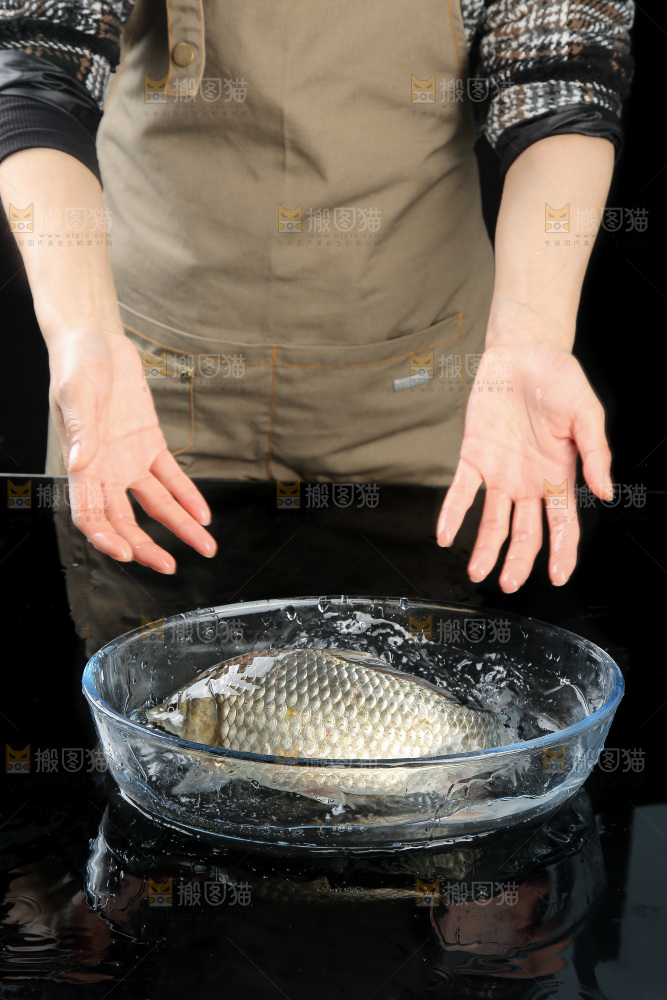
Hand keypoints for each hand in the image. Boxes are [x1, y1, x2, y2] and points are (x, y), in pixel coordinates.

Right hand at [48, 325, 216, 572]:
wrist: (95, 339)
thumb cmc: (75, 364)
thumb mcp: (75, 393)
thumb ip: (79, 429)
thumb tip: (79, 460)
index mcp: (81, 465)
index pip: (89, 514)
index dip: (106, 538)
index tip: (125, 552)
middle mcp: (105, 470)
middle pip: (125, 520)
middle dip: (146, 546)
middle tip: (169, 565)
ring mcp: (128, 461)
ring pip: (155, 505)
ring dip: (179, 527)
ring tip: (204, 547)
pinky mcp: (149, 444)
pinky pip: (172, 478)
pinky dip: (188, 496)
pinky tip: (204, 514)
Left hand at [436, 337, 612, 591]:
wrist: (524, 352)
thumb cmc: (560, 380)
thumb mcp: (587, 414)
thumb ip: (596, 454)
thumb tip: (605, 491)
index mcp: (559, 475)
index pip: (562, 524)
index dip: (561, 552)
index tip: (557, 576)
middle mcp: (528, 482)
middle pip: (524, 532)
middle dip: (518, 560)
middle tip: (508, 583)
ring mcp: (500, 473)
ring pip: (492, 520)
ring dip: (485, 548)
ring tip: (477, 571)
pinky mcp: (473, 457)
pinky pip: (461, 491)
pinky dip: (452, 513)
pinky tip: (445, 535)